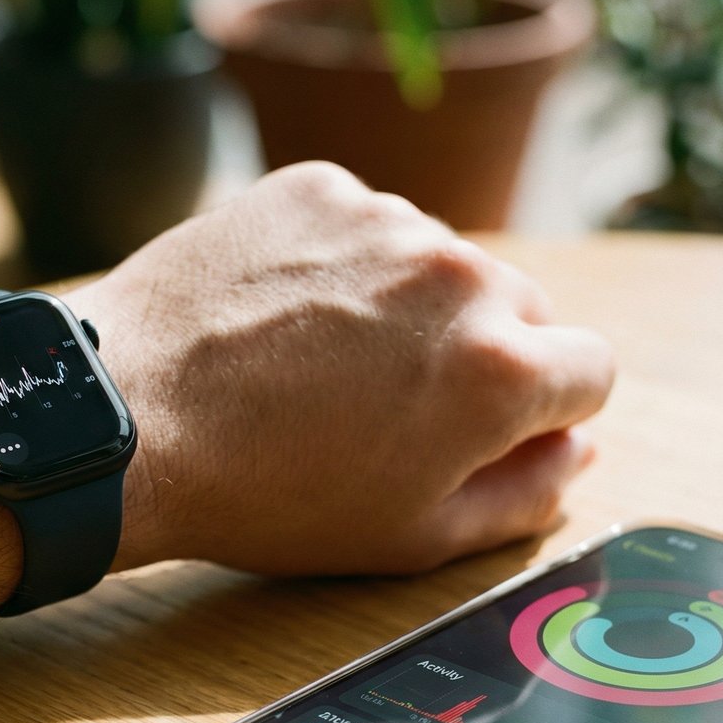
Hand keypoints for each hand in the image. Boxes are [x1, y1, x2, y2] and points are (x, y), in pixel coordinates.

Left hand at [71, 162, 613, 574]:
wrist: (131, 420)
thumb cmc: (271, 496)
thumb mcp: (416, 535)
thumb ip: (526, 495)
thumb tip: (579, 451)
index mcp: (503, 371)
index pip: (591, 371)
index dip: (545, 412)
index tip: (486, 430)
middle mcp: (463, 275)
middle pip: (521, 309)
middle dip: (480, 354)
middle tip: (391, 405)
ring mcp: (388, 219)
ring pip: (440, 263)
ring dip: (409, 305)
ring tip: (321, 363)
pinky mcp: (320, 187)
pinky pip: (366, 224)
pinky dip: (341, 264)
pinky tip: (282, 316)